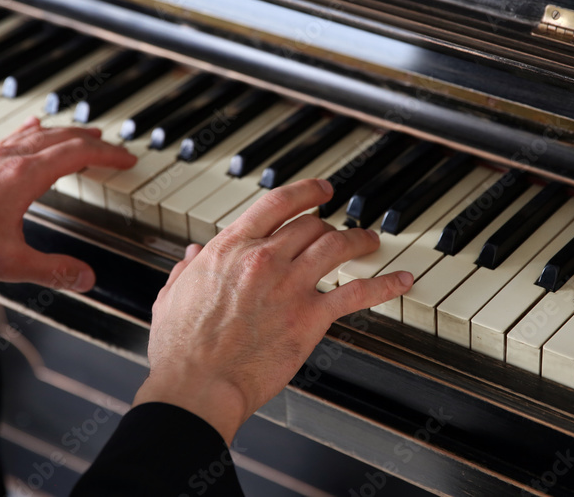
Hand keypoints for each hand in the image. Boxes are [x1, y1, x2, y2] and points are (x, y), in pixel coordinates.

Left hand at [0, 116, 135, 289]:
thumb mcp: (8, 263)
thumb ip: (52, 270)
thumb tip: (86, 277)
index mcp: (23, 176)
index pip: (78, 154)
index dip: (108, 154)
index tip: (127, 158)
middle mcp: (10, 160)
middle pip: (63, 138)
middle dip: (94, 141)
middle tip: (116, 148)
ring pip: (40, 134)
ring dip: (68, 133)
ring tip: (86, 135)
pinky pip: (16, 137)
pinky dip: (36, 132)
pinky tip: (33, 128)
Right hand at [133, 178, 413, 442]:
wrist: (197, 383)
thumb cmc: (181, 348)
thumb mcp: (172, 296)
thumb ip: (186, 270)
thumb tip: (193, 255)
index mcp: (231, 247)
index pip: (277, 202)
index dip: (306, 191)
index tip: (321, 190)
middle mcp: (264, 258)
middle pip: (311, 225)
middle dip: (329, 224)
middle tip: (340, 228)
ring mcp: (290, 285)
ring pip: (337, 246)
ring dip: (359, 240)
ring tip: (370, 241)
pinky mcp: (310, 317)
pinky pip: (358, 293)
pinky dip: (385, 284)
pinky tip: (401, 280)